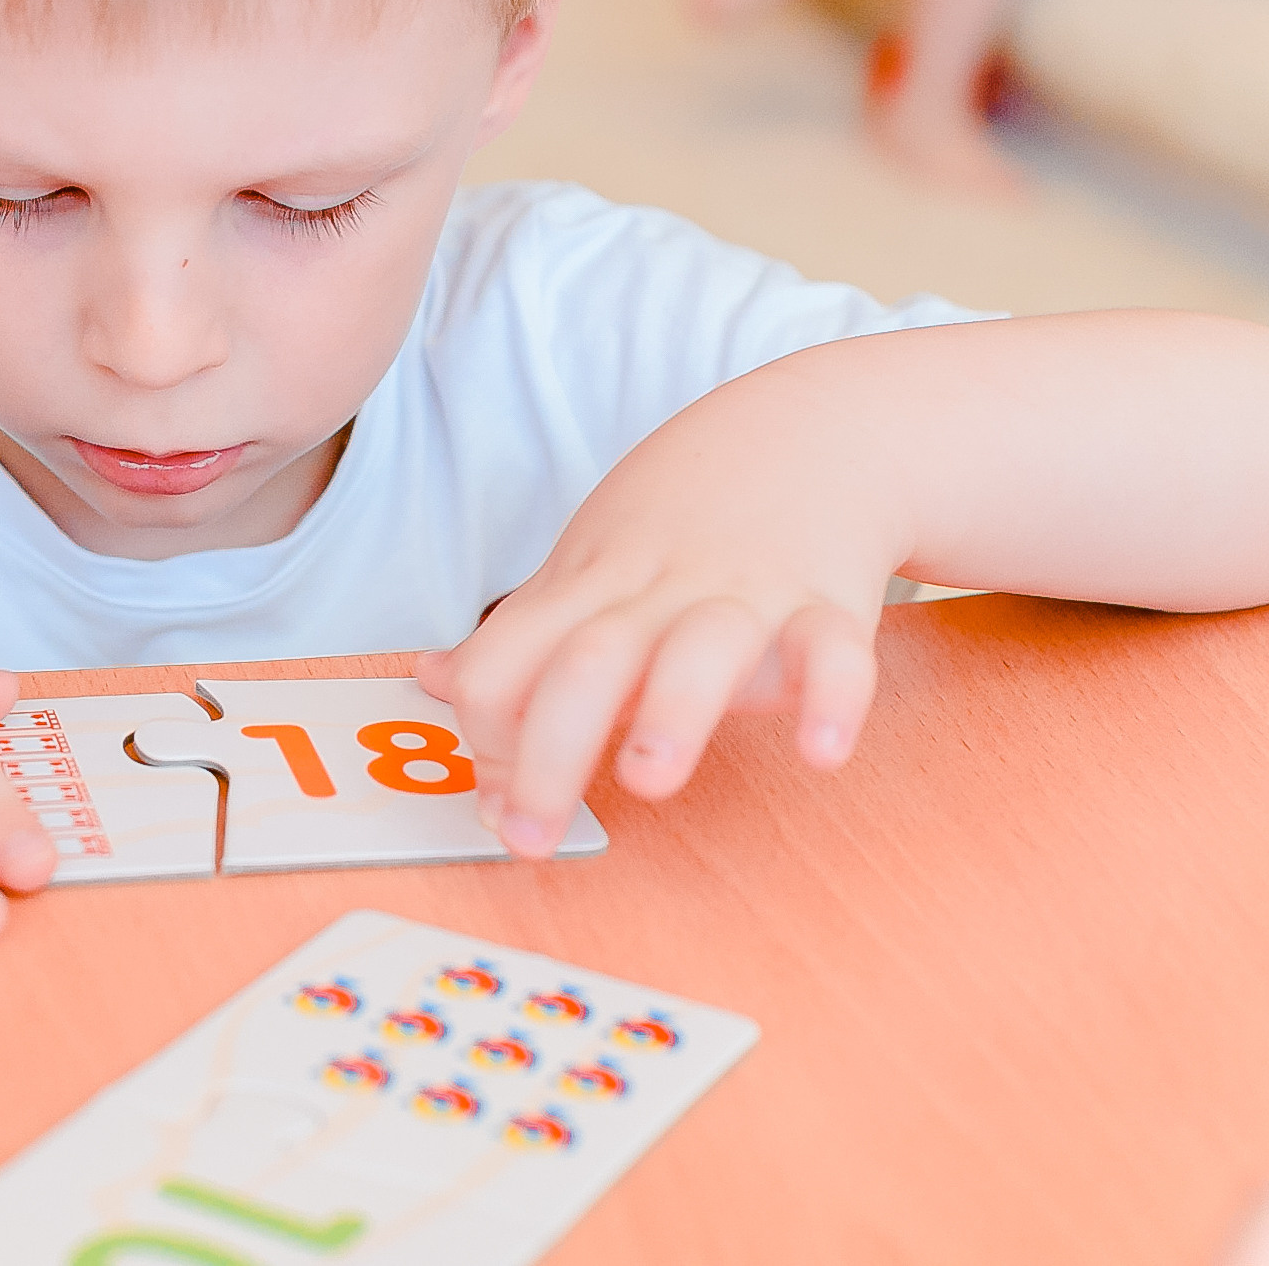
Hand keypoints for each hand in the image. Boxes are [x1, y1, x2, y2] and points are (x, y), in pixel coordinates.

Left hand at [417, 372, 907, 856]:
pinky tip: (819, 751)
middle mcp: (656, 592)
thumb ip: (521, 635)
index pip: (505, 659)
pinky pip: (834, 649)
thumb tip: (434, 680)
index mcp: (587, 589)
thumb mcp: (588, 560)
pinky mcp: (828, 604)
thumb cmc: (684, 515)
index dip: (487, 733)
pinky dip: (833, 698)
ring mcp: (744, 594)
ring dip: (671, 712)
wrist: (812, 430)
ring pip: (701, 649)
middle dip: (549, 751)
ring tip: (650, 779)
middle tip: (530, 837)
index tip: (495, 807)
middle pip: (586, 663)